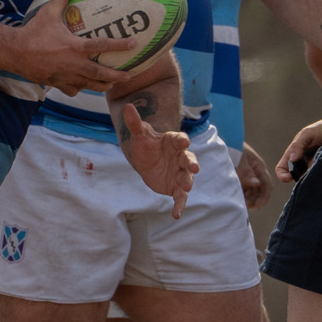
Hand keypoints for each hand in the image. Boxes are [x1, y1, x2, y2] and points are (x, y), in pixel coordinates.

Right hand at [13, 0, 134, 94]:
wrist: (15, 53)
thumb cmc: (33, 32)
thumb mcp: (48, 12)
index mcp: (75, 47)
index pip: (102, 45)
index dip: (119, 45)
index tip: (133, 44)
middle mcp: (74, 65)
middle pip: (101, 74)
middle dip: (117, 75)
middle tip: (130, 75)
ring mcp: (66, 77)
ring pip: (90, 85)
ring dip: (103, 85)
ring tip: (112, 84)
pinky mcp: (58, 84)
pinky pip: (74, 90)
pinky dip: (80, 88)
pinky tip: (83, 85)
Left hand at [119, 103, 196, 217]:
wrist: (146, 162)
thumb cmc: (146, 146)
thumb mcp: (139, 135)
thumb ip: (135, 123)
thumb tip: (126, 106)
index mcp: (174, 142)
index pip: (180, 140)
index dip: (182, 141)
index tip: (184, 142)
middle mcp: (181, 157)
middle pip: (189, 160)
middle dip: (192, 163)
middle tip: (194, 167)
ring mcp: (180, 173)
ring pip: (187, 178)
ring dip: (188, 182)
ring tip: (186, 187)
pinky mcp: (176, 188)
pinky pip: (180, 197)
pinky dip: (179, 206)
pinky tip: (176, 214)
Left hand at [236, 142, 272, 209]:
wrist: (220, 140)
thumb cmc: (231, 147)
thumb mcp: (239, 158)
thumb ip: (246, 172)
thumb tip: (257, 184)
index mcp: (258, 166)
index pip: (267, 183)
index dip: (265, 195)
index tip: (259, 205)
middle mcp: (255, 172)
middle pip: (261, 189)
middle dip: (257, 199)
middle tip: (249, 207)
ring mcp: (248, 175)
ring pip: (253, 191)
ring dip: (250, 199)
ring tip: (244, 205)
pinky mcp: (240, 178)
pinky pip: (245, 189)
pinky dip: (244, 196)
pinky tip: (239, 201)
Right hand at [276, 108, 321, 181]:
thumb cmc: (319, 129)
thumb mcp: (307, 134)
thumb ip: (298, 145)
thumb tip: (293, 159)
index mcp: (292, 153)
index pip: (281, 169)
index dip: (282, 175)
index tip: (290, 177)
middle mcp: (300, 161)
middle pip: (294, 176)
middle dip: (299, 177)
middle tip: (309, 168)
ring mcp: (310, 165)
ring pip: (306, 177)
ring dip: (310, 175)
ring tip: (318, 163)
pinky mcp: (320, 167)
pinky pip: (317, 175)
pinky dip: (319, 173)